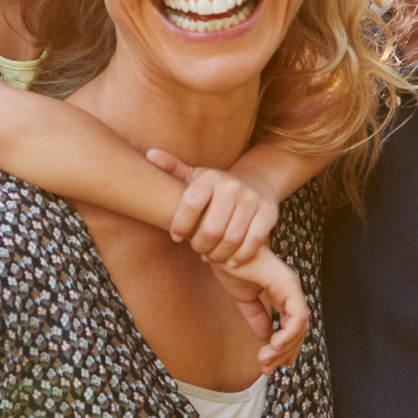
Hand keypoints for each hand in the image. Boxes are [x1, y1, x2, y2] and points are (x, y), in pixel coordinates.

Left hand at [148, 148, 280, 264]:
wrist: (255, 183)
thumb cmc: (214, 186)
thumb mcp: (193, 175)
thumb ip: (171, 168)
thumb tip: (149, 155)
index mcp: (209, 178)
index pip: (190, 204)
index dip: (180, 225)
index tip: (176, 237)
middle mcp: (231, 186)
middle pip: (211, 228)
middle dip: (200, 245)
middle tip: (197, 250)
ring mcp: (252, 200)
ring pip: (232, 238)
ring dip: (219, 254)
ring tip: (210, 256)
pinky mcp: (268, 213)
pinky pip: (253, 242)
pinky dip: (241, 256)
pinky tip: (231, 262)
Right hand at [206, 246, 309, 373]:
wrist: (218, 246)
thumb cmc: (229, 264)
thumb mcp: (242, 298)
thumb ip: (256, 316)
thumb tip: (266, 338)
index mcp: (282, 291)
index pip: (292, 323)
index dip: (286, 346)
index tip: (271, 363)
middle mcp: (291, 288)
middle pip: (299, 328)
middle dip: (284, 351)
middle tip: (266, 368)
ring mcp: (291, 285)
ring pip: (300, 325)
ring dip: (284, 346)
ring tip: (265, 360)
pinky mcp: (286, 284)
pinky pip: (296, 316)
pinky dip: (287, 334)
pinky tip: (272, 345)